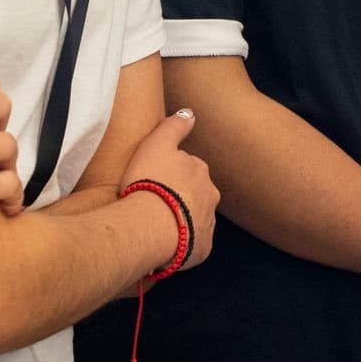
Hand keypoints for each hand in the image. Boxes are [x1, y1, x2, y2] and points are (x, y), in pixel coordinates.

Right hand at [119, 109, 219, 269]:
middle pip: (195, 194)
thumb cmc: (150, 181)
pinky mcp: (203, 248)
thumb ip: (174, 125)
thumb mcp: (156, 144)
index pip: (188, 168)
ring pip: (194, 219)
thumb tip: (190, 113)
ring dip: (181, 220)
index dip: (170, 174)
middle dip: (180, 197)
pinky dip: (181, 244)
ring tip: (156, 226)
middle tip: (154, 204)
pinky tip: (164, 246)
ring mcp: (208, 222)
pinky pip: (193, 245)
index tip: (154, 180)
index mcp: (200, 170)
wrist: (150, 225)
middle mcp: (210, 195)